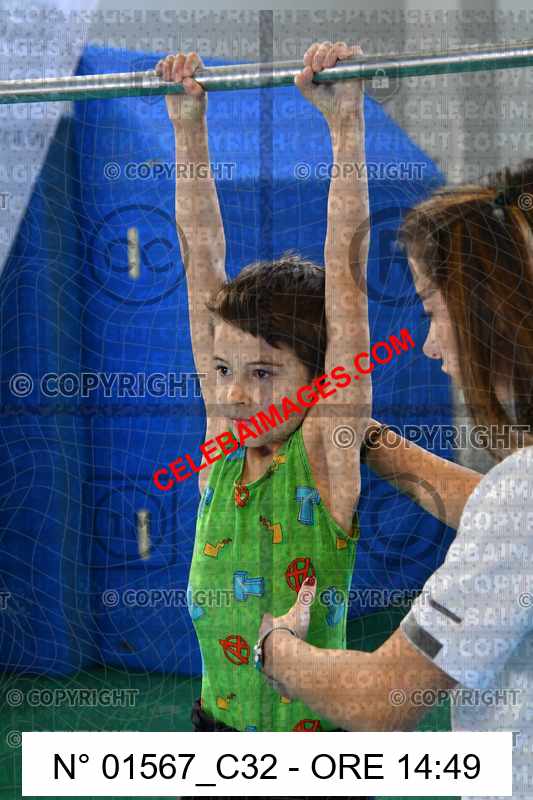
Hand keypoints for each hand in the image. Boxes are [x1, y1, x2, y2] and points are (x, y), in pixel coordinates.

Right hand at [155, 51, 205, 125]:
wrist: (185, 119)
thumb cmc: (196, 108)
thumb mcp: (198, 100)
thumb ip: (195, 90)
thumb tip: (187, 80)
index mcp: (198, 70)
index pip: (192, 58)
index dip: (188, 63)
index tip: (187, 75)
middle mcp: (187, 68)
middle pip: (180, 57)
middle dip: (177, 66)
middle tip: (177, 81)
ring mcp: (176, 72)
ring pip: (170, 60)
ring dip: (168, 67)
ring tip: (169, 79)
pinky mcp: (166, 78)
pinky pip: (161, 66)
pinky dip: (159, 68)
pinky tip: (160, 74)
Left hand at [259, 576, 316, 695]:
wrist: (285, 661)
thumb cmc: (291, 633)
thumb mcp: (300, 612)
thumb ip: (305, 596)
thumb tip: (312, 577)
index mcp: (267, 628)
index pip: (266, 621)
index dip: (269, 621)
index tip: (271, 619)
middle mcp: (262, 646)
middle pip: (263, 642)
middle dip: (268, 643)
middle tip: (275, 643)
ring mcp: (265, 665)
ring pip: (266, 664)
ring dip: (270, 664)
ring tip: (279, 665)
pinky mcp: (272, 680)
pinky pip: (274, 681)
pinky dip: (278, 682)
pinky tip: (283, 684)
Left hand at [294, 40, 363, 124]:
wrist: (339, 113)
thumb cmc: (325, 102)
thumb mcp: (308, 92)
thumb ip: (302, 82)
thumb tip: (304, 70)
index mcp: (321, 63)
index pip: (316, 49)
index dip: (311, 53)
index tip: (307, 63)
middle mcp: (334, 60)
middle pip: (326, 46)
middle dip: (319, 54)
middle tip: (317, 68)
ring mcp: (345, 63)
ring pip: (338, 47)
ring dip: (330, 53)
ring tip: (326, 67)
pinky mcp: (357, 66)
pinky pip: (355, 51)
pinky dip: (348, 51)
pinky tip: (341, 57)